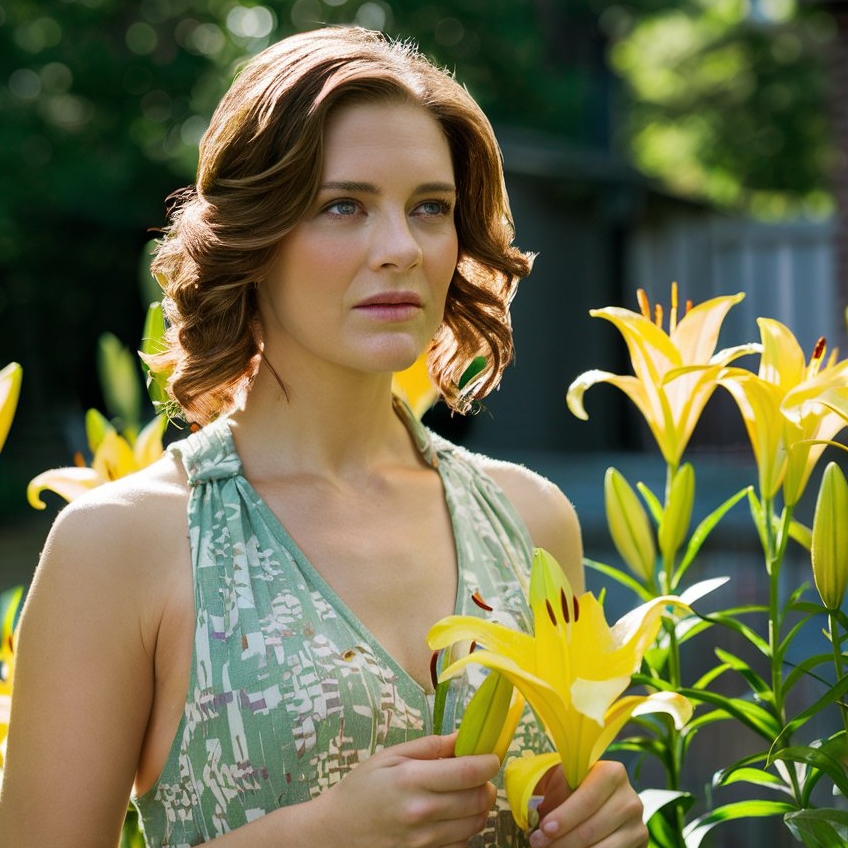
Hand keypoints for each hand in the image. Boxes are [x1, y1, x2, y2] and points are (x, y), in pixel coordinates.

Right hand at [318, 733, 498, 847]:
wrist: (335, 832)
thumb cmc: (361, 789)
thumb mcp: (390, 756)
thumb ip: (429, 747)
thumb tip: (462, 737)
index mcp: (412, 780)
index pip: (468, 772)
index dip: (487, 762)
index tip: (491, 755)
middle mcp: (421, 813)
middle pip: (477, 799)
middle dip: (486, 783)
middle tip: (478, 774)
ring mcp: (424, 841)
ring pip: (475, 824)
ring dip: (479, 807)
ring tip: (467, 794)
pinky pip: (462, 845)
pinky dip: (466, 830)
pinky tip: (453, 817)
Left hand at [528, 760, 647, 847]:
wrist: (606, 802)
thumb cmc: (577, 788)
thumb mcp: (568, 779)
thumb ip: (560, 787)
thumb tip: (540, 809)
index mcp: (613, 773)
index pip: (587, 798)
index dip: (565, 816)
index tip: (544, 828)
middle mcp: (631, 798)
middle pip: (592, 827)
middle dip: (562, 840)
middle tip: (538, 844)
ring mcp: (638, 825)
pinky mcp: (641, 844)